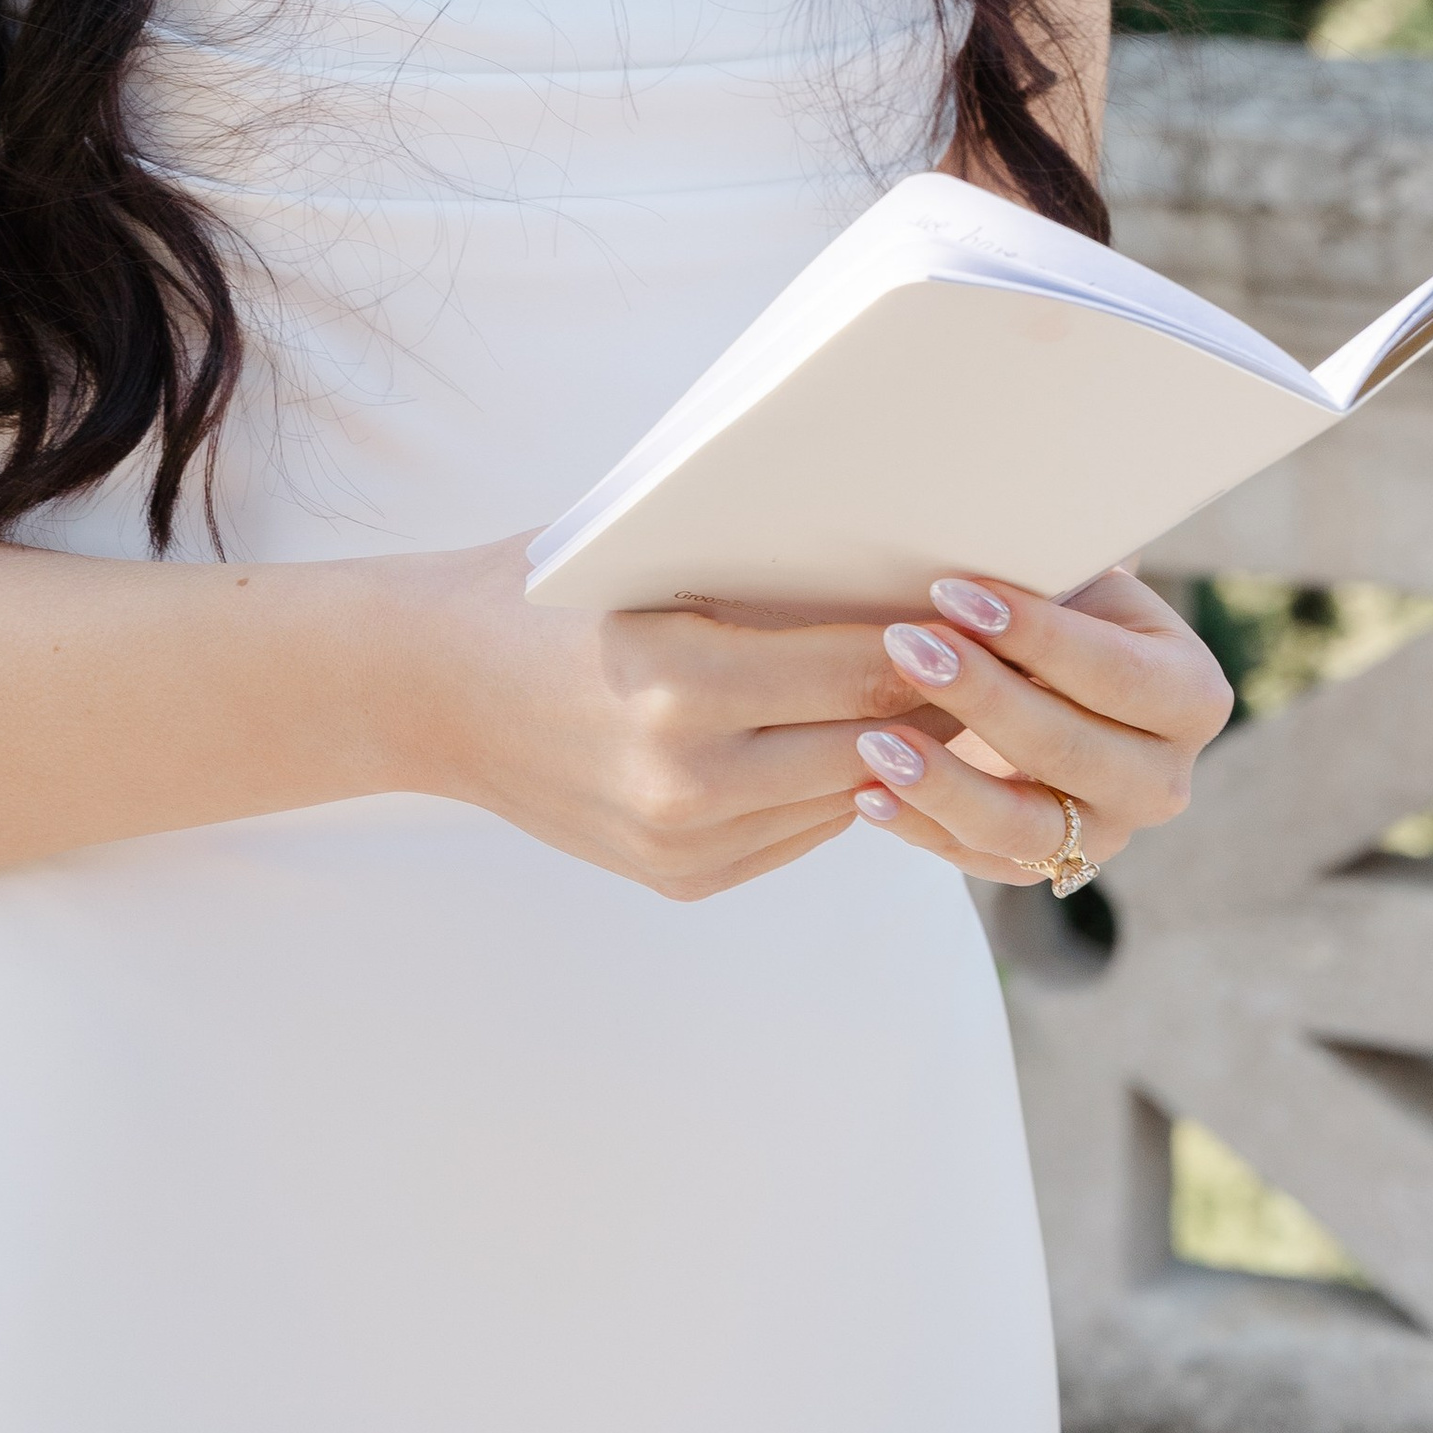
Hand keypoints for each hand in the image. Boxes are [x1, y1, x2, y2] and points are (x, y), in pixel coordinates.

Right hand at [394, 537, 937, 904]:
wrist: (426, 688)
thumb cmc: (540, 592)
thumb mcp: (641, 556)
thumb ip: (756, 572)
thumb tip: (890, 564)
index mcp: (676, 680)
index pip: (857, 668)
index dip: (936, 643)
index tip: (990, 613)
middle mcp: (683, 775)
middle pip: (869, 742)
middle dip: (943, 702)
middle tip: (1006, 660)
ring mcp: (681, 840)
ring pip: (847, 797)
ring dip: (903, 752)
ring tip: (959, 700)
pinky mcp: (679, 876)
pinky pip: (799, 833)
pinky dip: (841, 789)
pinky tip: (871, 742)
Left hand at [841, 566, 1231, 886]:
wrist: (1063, 678)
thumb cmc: (1064, 609)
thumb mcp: (1077, 582)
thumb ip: (1047, 572)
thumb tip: (972, 529)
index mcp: (1191, 696)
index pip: (1115, 672)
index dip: (1036, 635)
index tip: (952, 594)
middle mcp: (1164, 778)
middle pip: (1070, 750)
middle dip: (980, 696)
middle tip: (904, 647)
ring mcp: (1109, 833)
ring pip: (1026, 826)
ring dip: (945, 783)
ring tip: (875, 741)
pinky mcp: (1051, 867)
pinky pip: (980, 860)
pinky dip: (921, 827)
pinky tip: (867, 792)